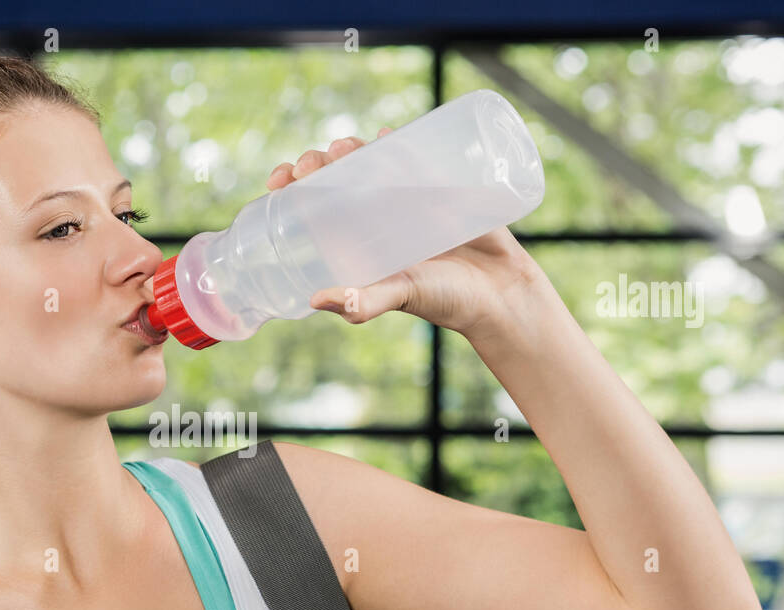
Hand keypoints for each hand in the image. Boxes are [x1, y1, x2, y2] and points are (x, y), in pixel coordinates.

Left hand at [265, 128, 550, 341]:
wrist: (503, 291)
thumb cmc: (447, 301)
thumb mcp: (401, 296)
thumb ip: (365, 303)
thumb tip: (317, 300)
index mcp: (355, 246)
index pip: (311, 211)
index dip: (291, 191)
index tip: (279, 179)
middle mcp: (374, 222)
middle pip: (334, 181)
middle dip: (319, 164)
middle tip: (317, 161)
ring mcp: (405, 202)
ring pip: (368, 165)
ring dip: (352, 149)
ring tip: (346, 147)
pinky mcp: (437, 189)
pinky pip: (411, 158)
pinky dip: (397, 142)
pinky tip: (388, 132)